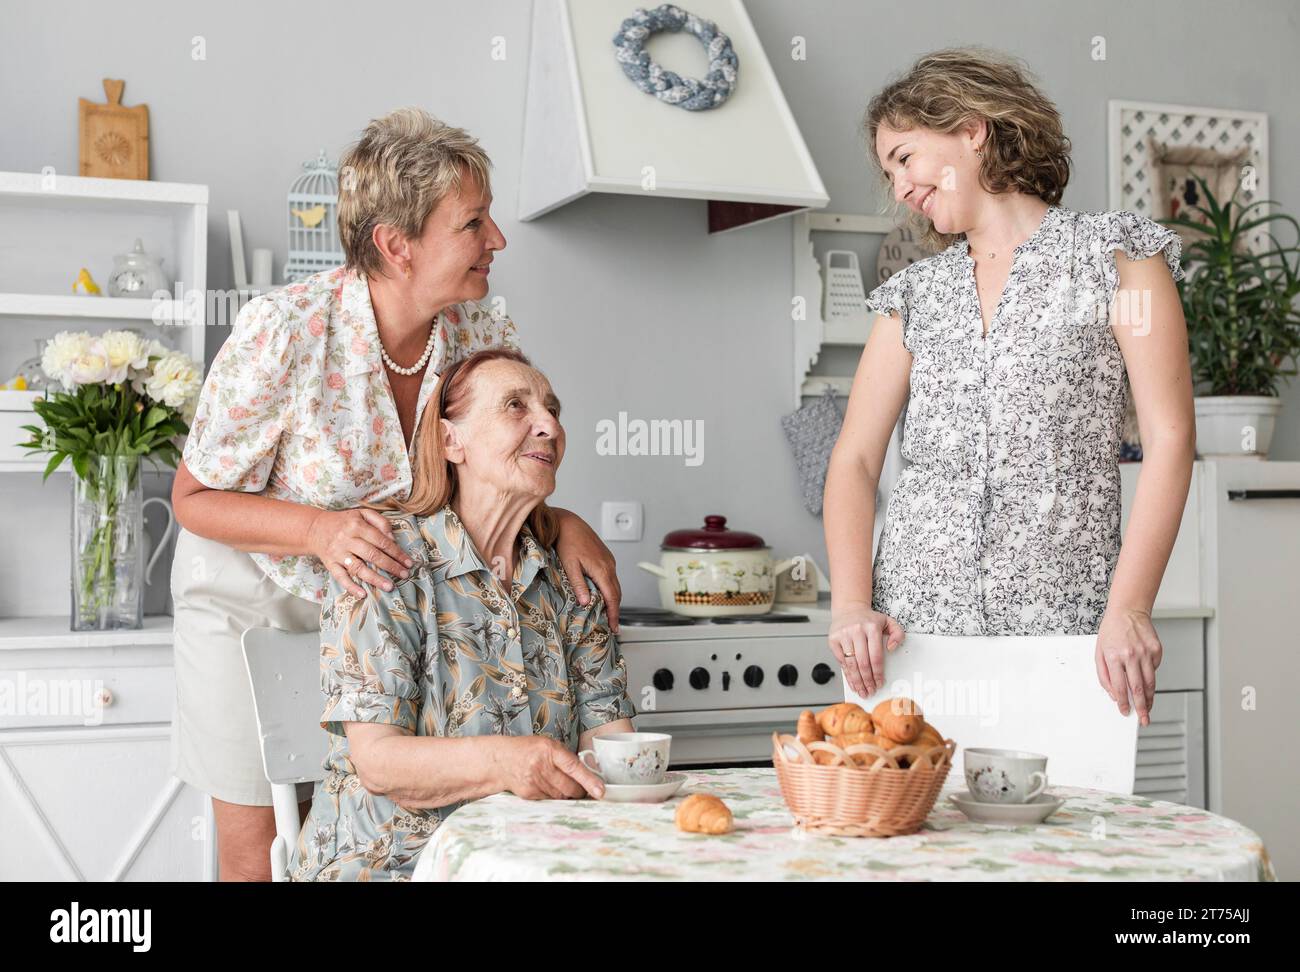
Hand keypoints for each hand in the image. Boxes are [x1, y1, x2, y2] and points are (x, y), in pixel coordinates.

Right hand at [307, 508, 414, 598]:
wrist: (315, 528)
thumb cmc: (345, 522)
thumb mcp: (362, 514)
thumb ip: (380, 522)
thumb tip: (392, 538)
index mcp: (357, 525)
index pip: (381, 541)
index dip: (397, 552)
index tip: (408, 562)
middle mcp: (347, 539)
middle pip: (372, 555)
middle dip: (391, 566)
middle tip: (405, 575)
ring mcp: (337, 553)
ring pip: (358, 568)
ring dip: (375, 579)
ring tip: (390, 586)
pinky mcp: (330, 564)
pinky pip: (340, 577)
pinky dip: (351, 587)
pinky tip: (363, 594)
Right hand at [499, 736, 604, 799]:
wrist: (500, 760)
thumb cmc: (528, 750)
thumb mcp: (547, 745)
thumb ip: (565, 758)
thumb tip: (588, 776)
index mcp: (549, 749)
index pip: (574, 767)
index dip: (589, 780)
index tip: (600, 791)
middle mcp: (541, 765)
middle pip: (570, 787)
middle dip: (579, 790)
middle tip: (579, 788)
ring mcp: (534, 781)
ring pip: (561, 797)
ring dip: (565, 794)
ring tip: (555, 782)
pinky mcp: (529, 794)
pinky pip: (550, 800)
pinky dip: (552, 796)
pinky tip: (544, 786)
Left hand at [554, 508, 621, 632]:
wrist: (568, 522)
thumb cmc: (566, 541)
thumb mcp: (569, 566)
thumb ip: (579, 585)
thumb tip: (586, 603)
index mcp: (602, 569)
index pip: (612, 597)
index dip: (614, 614)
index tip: (615, 627)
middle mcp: (609, 565)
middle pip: (617, 593)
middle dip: (616, 610)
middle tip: (613, 625)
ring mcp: (609, 560)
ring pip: (615, 585)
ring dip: (613, 599)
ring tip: (608, 613)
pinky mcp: (605, 557)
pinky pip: (611, 577)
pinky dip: (610, 588)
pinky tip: (603, 594)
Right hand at [828, 603, 904, 698]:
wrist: (849, 609)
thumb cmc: (869, 619)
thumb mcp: (888, 621)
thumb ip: (897, 634)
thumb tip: (892, 648)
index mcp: (871, 627)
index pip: (876, 655)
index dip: (878, 673)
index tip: (880, 682)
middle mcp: (856, 630)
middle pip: (863, 662)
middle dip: (868, 680)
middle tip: (871, 690)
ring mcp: (843, 635)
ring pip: (851, 664)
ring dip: (857, 681)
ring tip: (862, 691)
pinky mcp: (833, 640)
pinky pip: (841, 662)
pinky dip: (847, 675)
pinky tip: (852, 683)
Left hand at [1095, 607, 1161, 725]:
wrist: (1128, 612)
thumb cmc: (1111, 632)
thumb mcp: (1099, 652)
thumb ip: (1104, 675)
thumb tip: (1114, 694)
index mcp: (1114, 657)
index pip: (1119, 687)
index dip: (1123, 703)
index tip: (1125, 711)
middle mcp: (1131, 656)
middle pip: (1138, 689)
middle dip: (1141, 708)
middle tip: (1143, 719)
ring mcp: (1146, 653)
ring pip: (1150, 682)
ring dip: (1149, 698)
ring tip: (1148, 708)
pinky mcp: (1157, 650)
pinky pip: (1154, 669)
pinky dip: (1150, 677)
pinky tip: (1146, 678)